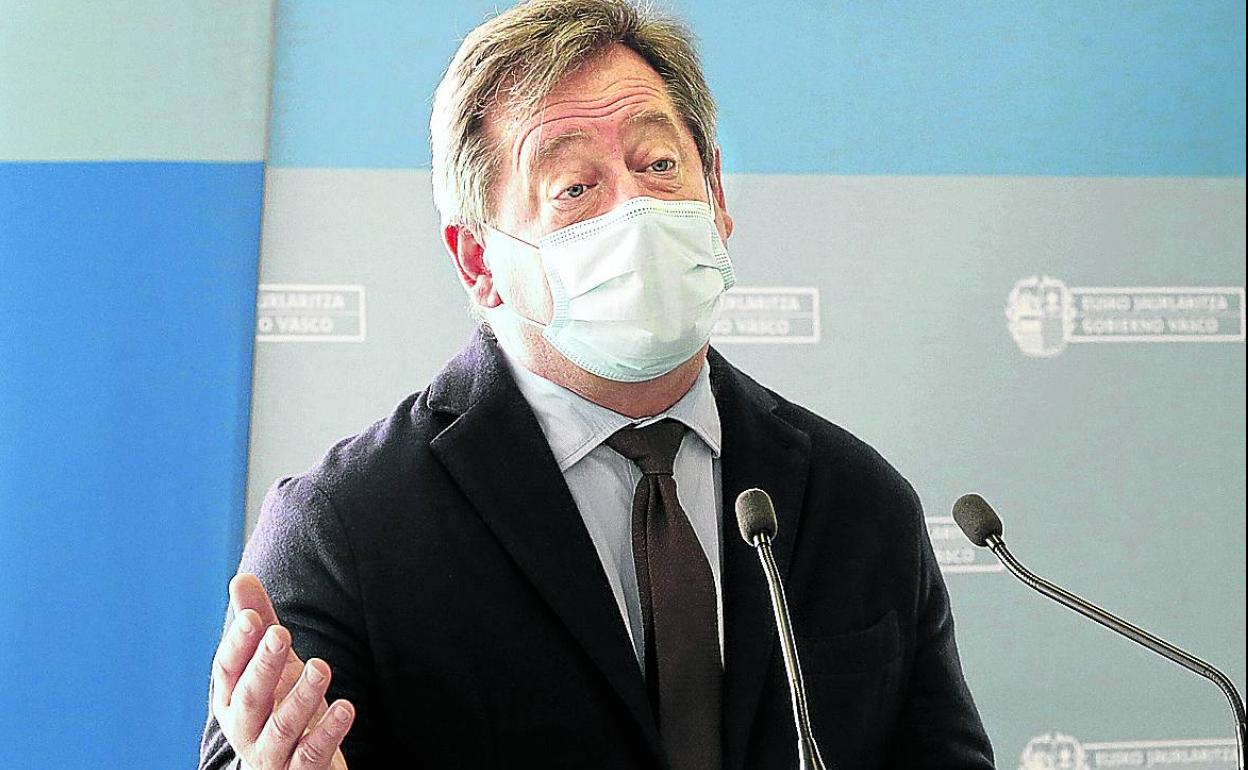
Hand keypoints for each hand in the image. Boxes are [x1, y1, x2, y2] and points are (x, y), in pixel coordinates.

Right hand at [211, 573, 355, 769]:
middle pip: (249, 697)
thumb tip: (240, 578)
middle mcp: (245, 727)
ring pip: (282, 727)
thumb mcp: (272, 665)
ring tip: (321, 667)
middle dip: (263, 665)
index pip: (226, 670)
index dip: (237, 645)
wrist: (293, 769)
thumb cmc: (279, 706)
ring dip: (301, 697)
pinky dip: (329, 731)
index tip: (251, 618)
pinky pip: (313, 754)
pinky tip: (346, 708)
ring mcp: (272, 754)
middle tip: (280, 634)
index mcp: (232, 698)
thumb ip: (258, 625)